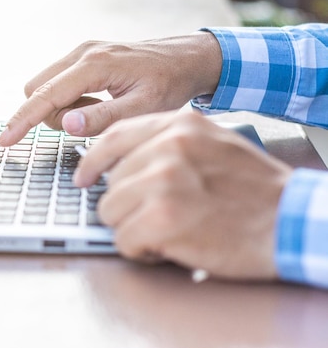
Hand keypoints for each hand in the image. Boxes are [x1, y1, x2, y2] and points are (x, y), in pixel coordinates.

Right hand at [0, 32, 221, 146]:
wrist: (186, 58)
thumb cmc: (170, 84)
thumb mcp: (143, 109)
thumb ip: (103, 118)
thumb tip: (65, 124)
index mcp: (95, 65)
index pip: (46, 95)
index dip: (23, 120)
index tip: (5, 140)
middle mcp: (82, 52)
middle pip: (38, 89)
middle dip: (51, 114)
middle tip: (90, 122)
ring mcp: (82, 51)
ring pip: (46, 86)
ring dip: (63, 107)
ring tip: (101, 110)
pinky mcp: (84, 55)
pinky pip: (59, 81)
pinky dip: (70, 99)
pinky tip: (99, 101)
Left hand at [73, 111, 292, 280]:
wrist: (291, 220)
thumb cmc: (252, 188)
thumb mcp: (211, 144)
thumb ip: (165, 144)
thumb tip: (118, 161)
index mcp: (179, 125)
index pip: (113, 137)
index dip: (92, 161)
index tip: (83, 177)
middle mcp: (168, 147)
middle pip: (110, 181)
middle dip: (126, 206)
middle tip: (156, 216)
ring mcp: (164, 182)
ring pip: (110, 211)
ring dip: (132, 228)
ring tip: (164, 231)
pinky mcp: (163, 219)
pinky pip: (123, 239)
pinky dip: (141, 250)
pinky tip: (168, 246)